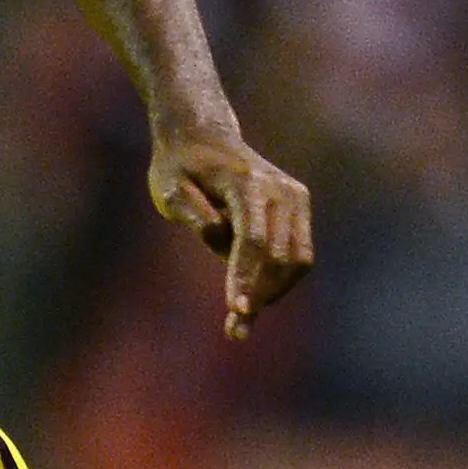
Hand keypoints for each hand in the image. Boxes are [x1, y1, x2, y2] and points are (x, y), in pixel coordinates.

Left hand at [149, 124, 313, 341]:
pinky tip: (253, 295)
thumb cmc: (179, 166)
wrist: (204, 137)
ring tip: (240, 321)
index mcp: (246, 183)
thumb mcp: (167, 186)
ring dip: (273, 293)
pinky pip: (299, 253)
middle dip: (258, 296)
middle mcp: (279, 189)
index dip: (246, 278)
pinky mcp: (300, 206)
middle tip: (235, 331)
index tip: (236, 310)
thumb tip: (218, 234)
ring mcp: (295, 196)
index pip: (252, 240)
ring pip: (297, 259)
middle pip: (278, 256)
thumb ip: (189, 210)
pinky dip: (281, 280)